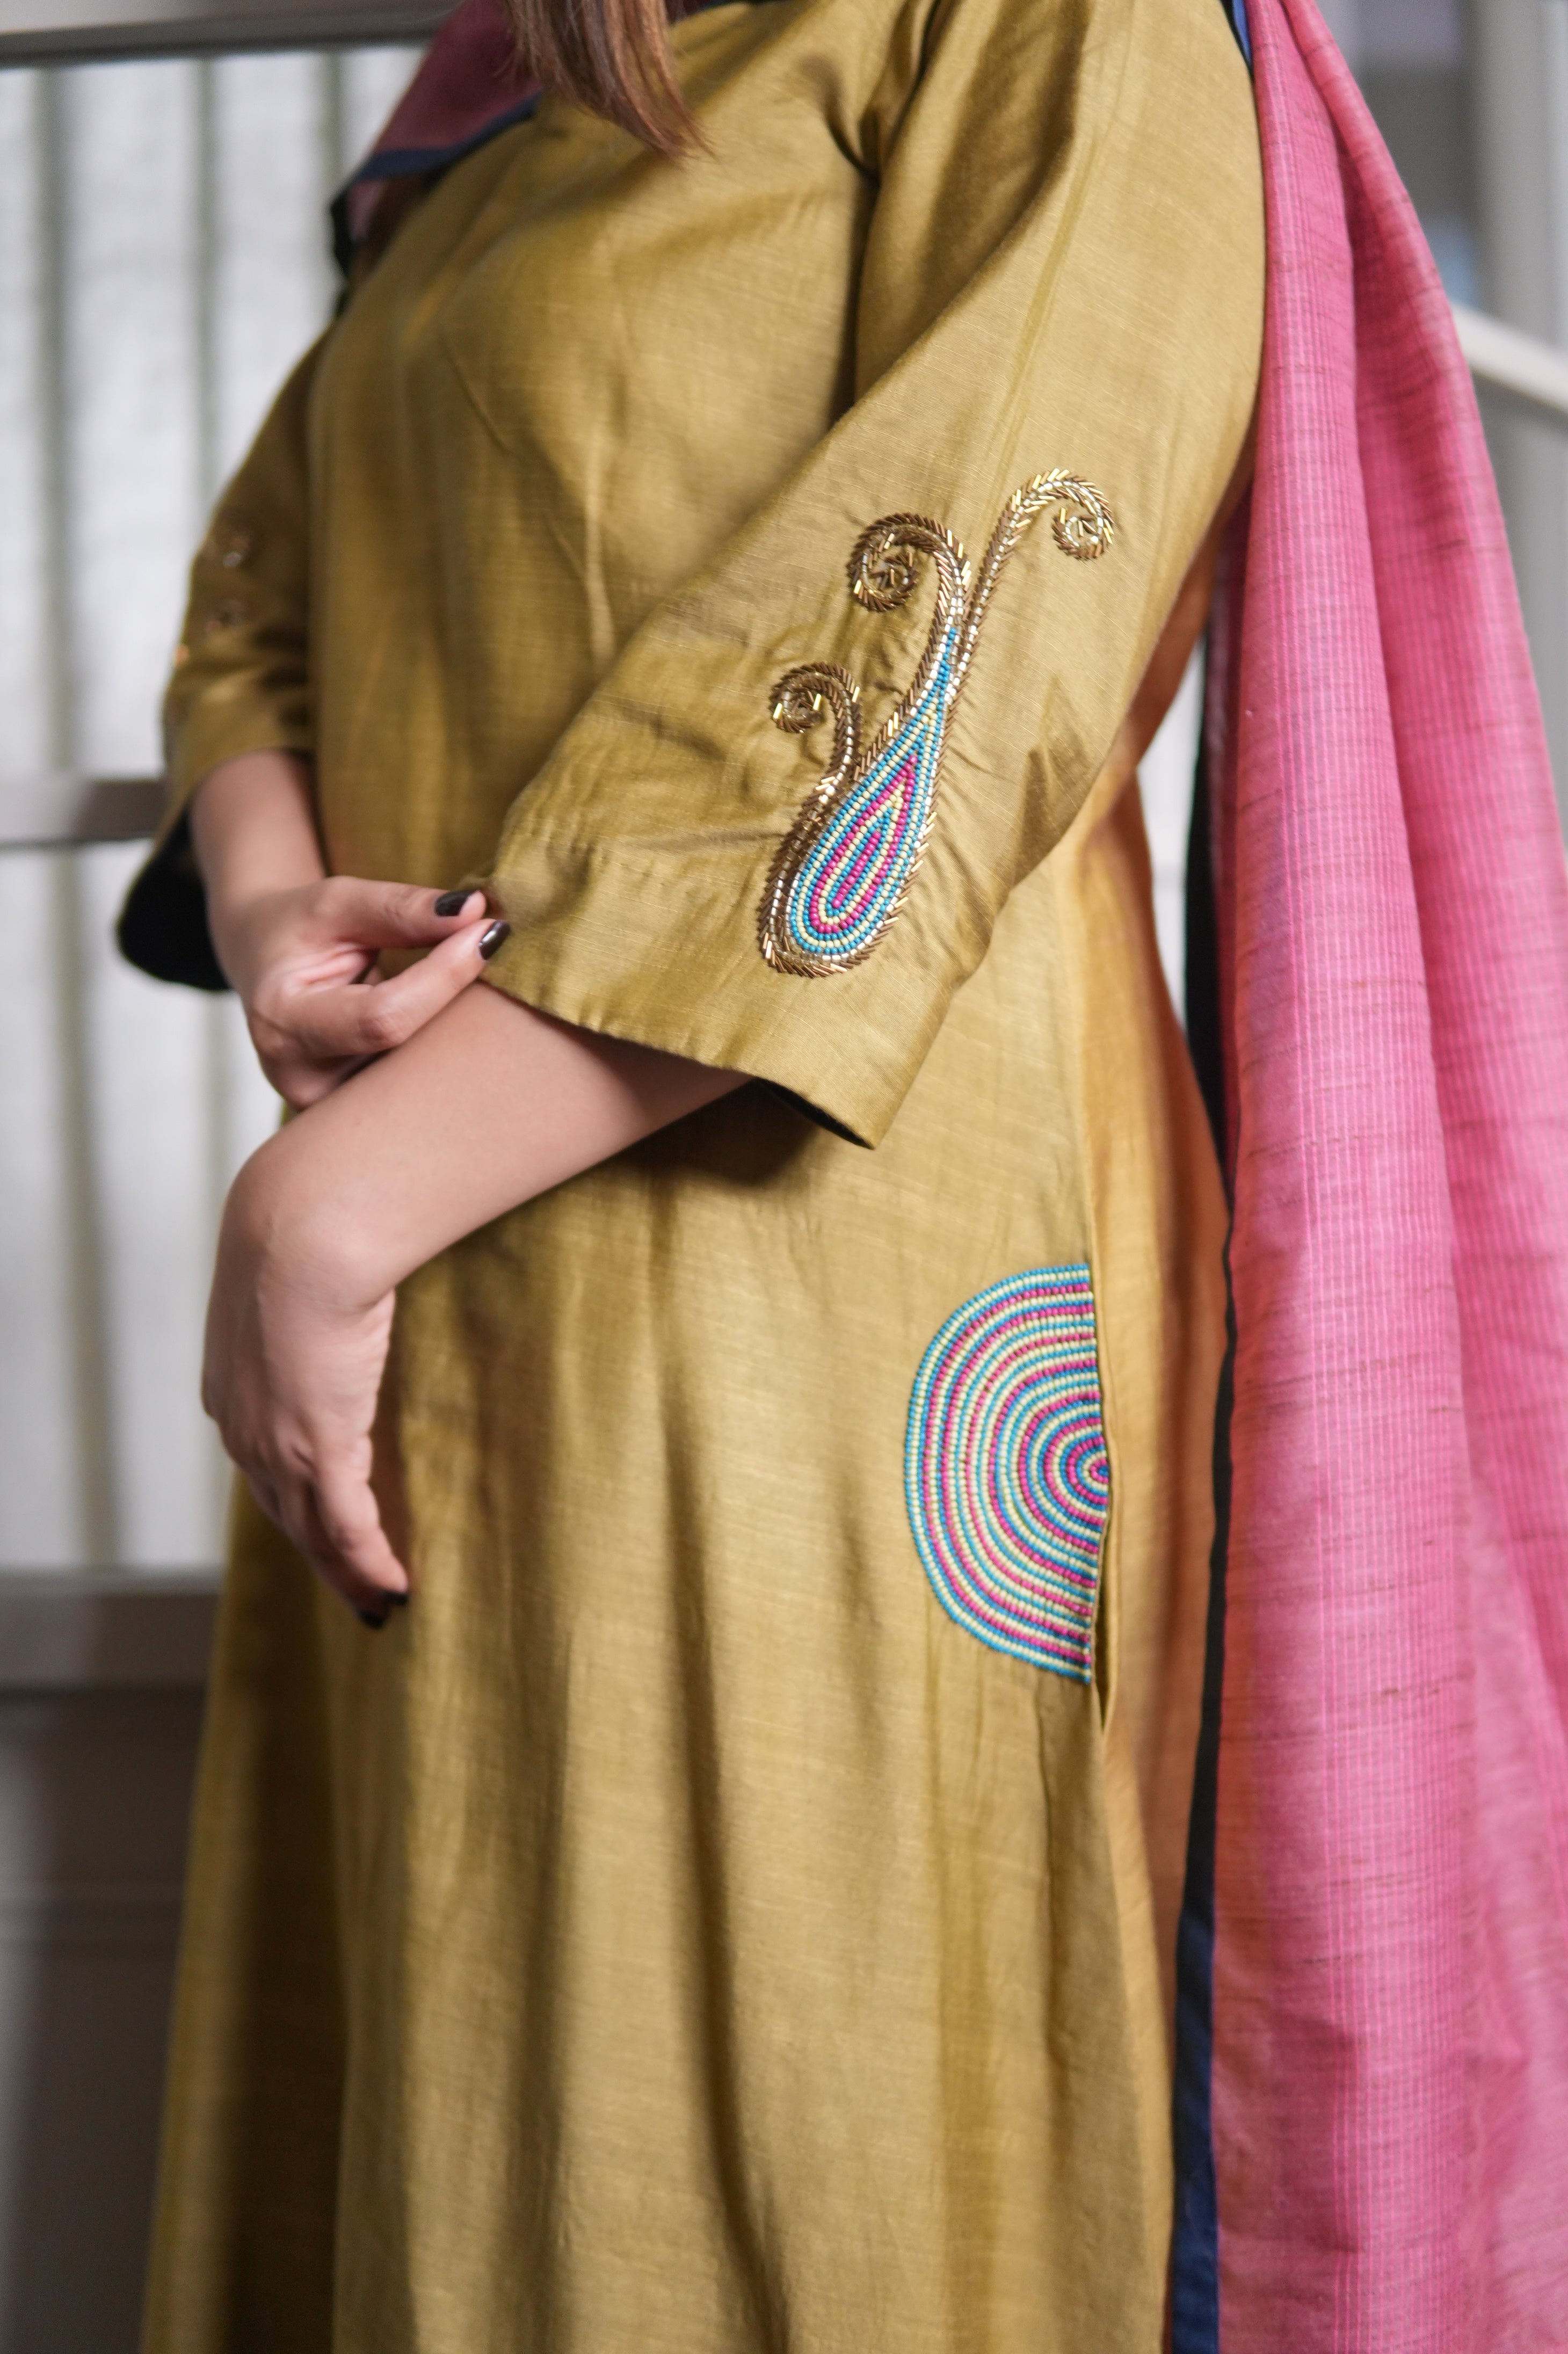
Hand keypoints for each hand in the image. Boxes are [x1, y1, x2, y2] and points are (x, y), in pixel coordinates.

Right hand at [189, 748, 505, 1107]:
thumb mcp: (336, 903)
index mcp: (285, 1027)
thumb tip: (474, 912)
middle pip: (410, 1061)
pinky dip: (445, 1057)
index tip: (489, 931)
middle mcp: (303, 1082)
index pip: (384, 1017)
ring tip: (477, 990)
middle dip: (464, 1012)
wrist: (269, 969)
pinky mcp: (355, 1119)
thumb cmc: (297, 930)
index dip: (444, 976)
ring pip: (421, 1085)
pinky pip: (417, 1094)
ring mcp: (330, 1111)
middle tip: (495, 960)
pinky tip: (456, 1026)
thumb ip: (400, 908)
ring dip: (461, 1038)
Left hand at [201, 986, 743, 1622]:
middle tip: (357, 1578)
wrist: (312, 1211)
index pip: (264, 1443)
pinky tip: (392, 1587)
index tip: (325, 1512)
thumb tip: (384, 1218)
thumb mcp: (325, 1234)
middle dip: (316, 1542)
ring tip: (381, 1593)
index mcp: (238, 1364)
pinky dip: (365, 1559)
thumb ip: (347, 1250)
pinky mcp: (315, 1443)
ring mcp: (276, 1432)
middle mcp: (245, 1410)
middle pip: (280, 1498)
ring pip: (309, 1520)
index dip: (295, 1485)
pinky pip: (342, 1523)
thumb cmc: (328, 1206)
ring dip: (345, 1562)